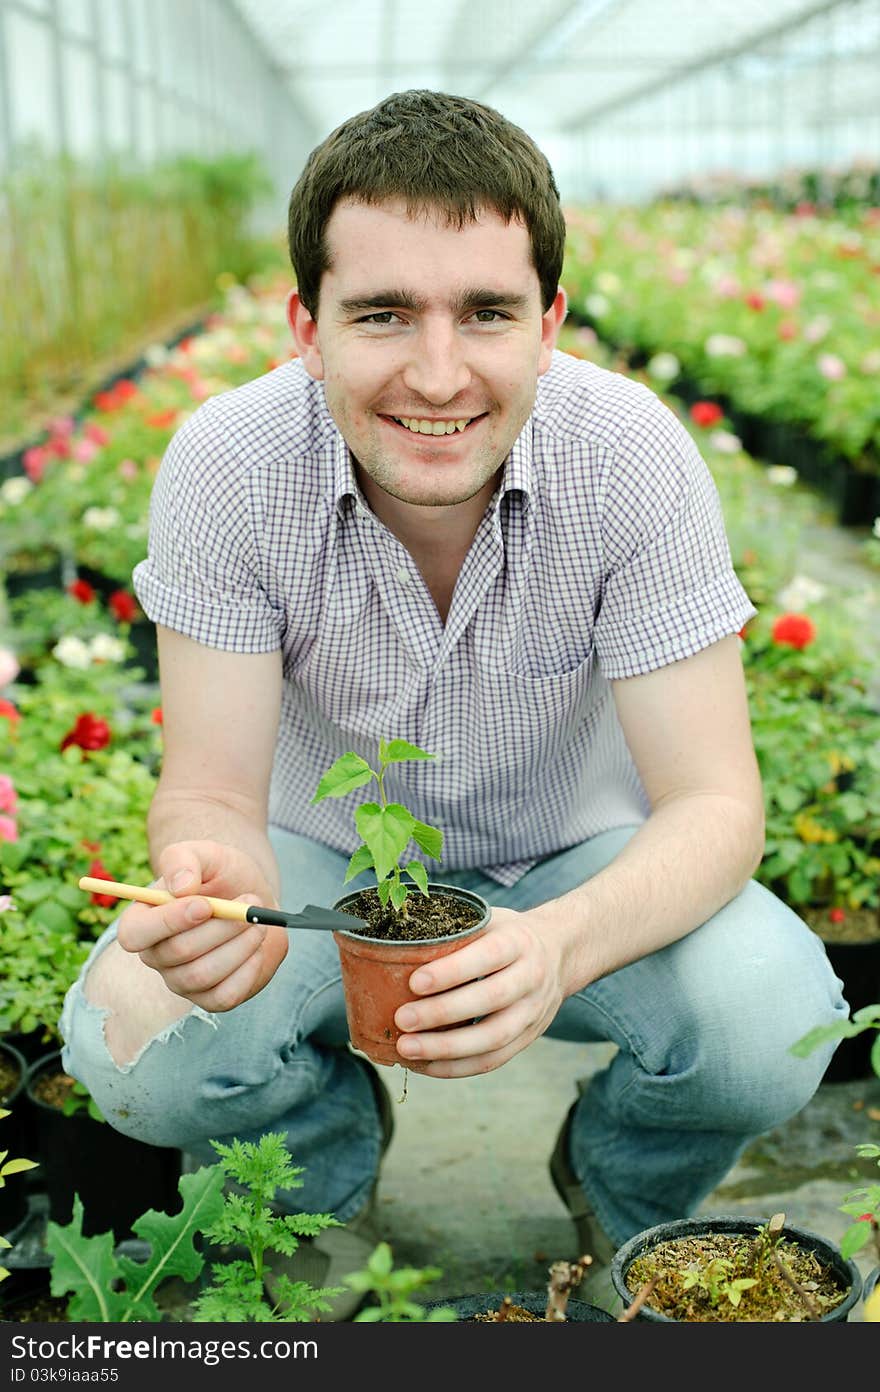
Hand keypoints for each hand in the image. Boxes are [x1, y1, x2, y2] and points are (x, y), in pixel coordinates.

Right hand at [115, 840, 288, 1011]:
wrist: (251, 897)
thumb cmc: (221, 875)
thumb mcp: (205, 854)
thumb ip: (183, 859)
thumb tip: (181, 887)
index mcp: (142, 921)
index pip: (134, 935)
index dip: (169, 922)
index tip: (206, 904)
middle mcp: (156, 956)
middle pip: (178, 952)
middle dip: (220, 927)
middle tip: (250, 904)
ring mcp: (181, 981)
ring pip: (203, 975)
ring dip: (239, 945)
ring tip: (257, 921)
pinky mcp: (210, 998)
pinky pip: (224, 996)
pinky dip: (247, 969)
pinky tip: (255, 947)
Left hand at [392, 905, 565, 1076]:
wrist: (559, 953)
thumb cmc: (506, 935)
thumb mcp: (488, 920)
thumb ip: (454, 932)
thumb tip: (394, 943)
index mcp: (519, 942)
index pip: (487, 957)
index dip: (452, 971)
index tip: (414, 982)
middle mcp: (532, 977)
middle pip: (490, 1000)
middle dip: (442, 1012)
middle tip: (402, 1019)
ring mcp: (533, 1012)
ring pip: (493, 1038)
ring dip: (447, 1049)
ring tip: (407, 1049)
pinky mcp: (528, 1037)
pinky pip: (494, 1060)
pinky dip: (457, 1067)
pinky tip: (425, 1066)